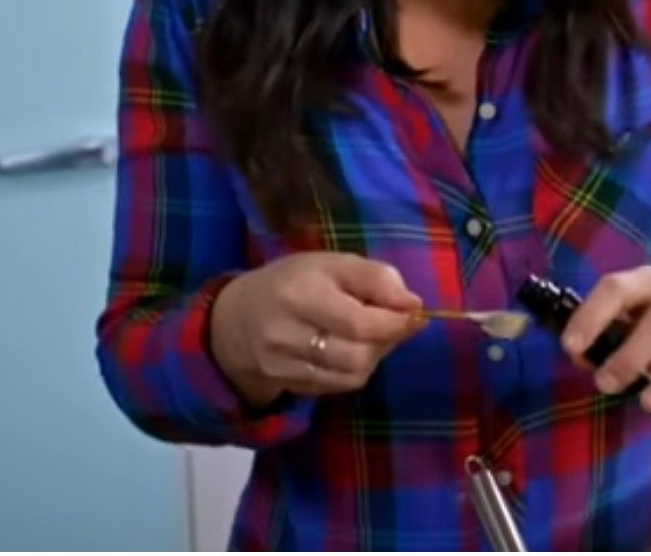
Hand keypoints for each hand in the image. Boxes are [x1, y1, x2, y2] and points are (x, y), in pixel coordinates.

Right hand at [209, 252, 426, 404]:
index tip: (416, 314)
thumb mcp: (332, 264)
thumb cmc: (294, 282)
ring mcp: (281, 364)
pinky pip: (338, 386)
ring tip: (369, 336)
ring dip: (373, 356)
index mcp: (299, 293)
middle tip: (390, 323)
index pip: (359, 321)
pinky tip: (349, 351)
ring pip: (352, 374)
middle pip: (359, 353)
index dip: (396, 322)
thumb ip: (376, 277)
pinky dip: (355, 370)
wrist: (234, 319)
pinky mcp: (285, 384)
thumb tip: (414, 304)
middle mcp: (285, 332)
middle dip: (387, 340)